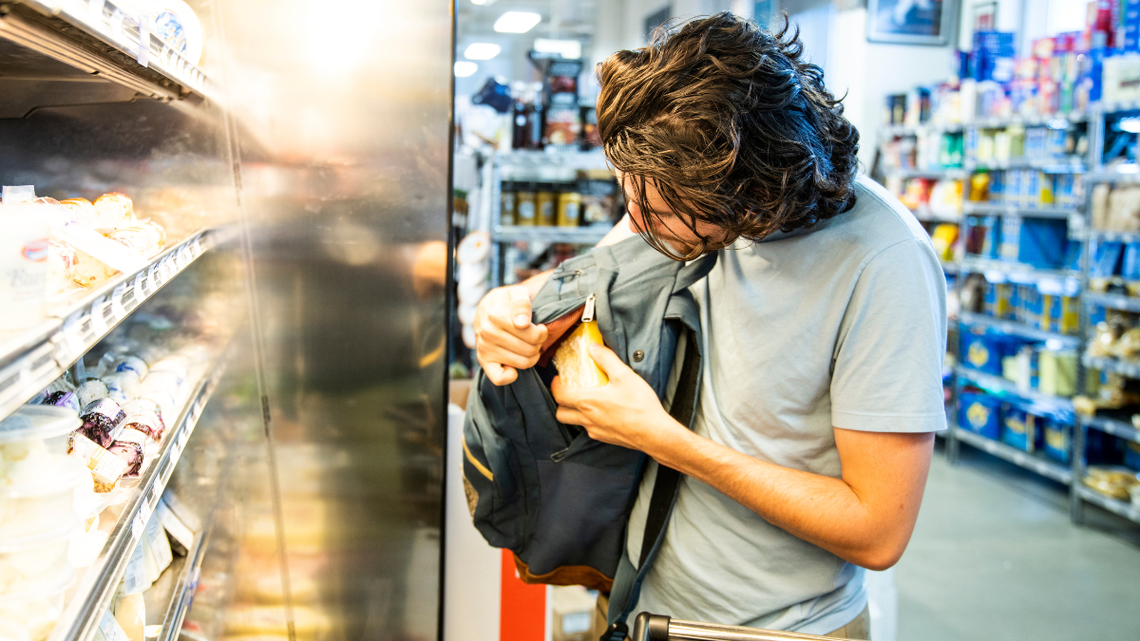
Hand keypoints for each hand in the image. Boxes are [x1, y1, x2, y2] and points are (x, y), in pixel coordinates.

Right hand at [474, 286, 547, 384]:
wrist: (488, 308)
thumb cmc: (506, 302)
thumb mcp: (516, 293)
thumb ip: (521, 303)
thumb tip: (522, 323)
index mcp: (496, 315)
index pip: (532, 335)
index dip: (542, 332)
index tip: (540, 328)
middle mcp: (487, 332)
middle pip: (530, 349)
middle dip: (538, 344)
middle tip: (535, 338)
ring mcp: (484, 348)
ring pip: (522, 363)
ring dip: (531, 357)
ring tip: (528, 346)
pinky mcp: (483, 361)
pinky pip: (499, 378)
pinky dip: (511, 375)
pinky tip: (514, 366)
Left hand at [551, 344, 681, 452]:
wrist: (654, 433)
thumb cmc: (640, 406)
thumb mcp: (624, 375)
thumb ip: (606, 359)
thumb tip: (594, 348)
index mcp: (587, 402)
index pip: (559, 395)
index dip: (555, 385)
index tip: (558, 379)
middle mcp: (587, 419)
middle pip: (561, 413)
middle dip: (560, 402)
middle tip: (568, 391)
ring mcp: (595, 430)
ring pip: (574, 423)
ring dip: (574, 412)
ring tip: (585, 401)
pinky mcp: (605, 438)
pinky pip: (590, 429)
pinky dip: (589, 420)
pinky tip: (603, 412)